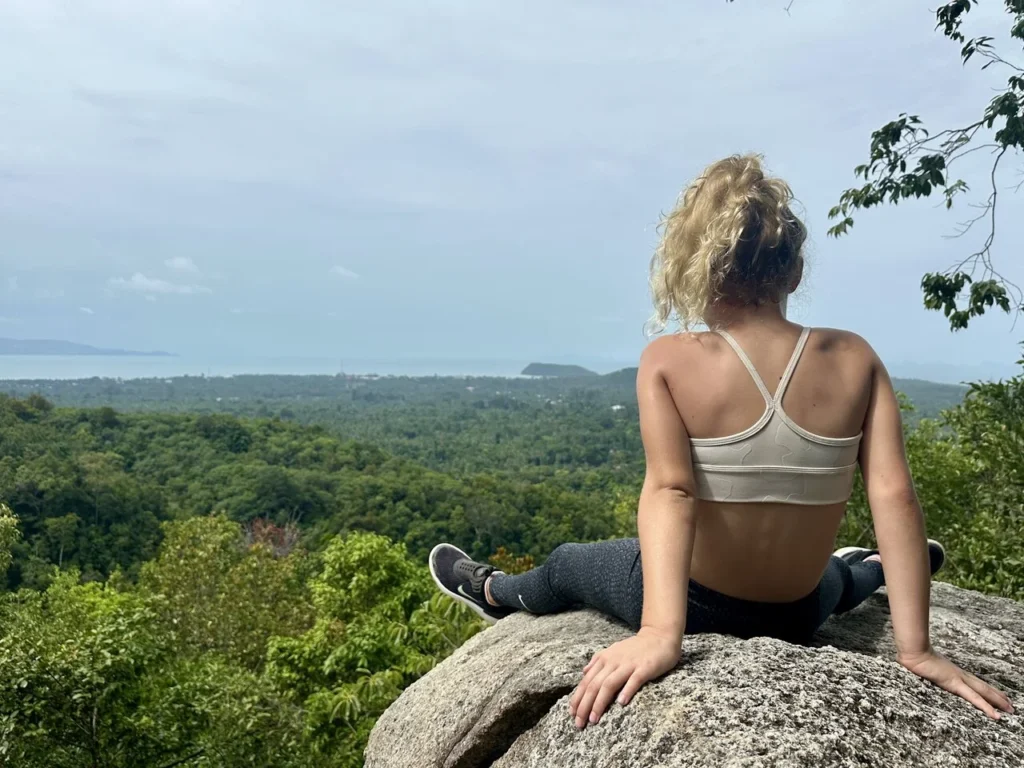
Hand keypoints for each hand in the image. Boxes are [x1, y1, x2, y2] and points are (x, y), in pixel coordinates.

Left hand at [568, 627, 680, 728]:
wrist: (659, 636)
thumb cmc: (636, 648)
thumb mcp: (613, 650)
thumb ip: (598, 661)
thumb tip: (584, 672)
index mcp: (605, 659)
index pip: (587, 681)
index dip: (578, 697)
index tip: (572, 713)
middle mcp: (613, 661)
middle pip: (594, 685)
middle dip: (585, 705)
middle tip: (579, 723)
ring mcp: (629, 664)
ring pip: (609, 684)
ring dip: (600, 702)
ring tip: (594, 718)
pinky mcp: (645, 667)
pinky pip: (634, 680)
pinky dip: (627, 691)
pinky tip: (621, 703)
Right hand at [899, 648, 1014, 719]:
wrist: (912, 652)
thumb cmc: (913, 658)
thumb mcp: (921, 667)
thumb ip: (924, 671)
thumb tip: (919, 671)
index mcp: (952, 672)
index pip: (973, 681)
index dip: (985, 688)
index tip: (996, 694)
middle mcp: (959, 674)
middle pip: (982, 686)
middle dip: (997, 696)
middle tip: (1011, 704)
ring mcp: (959, 679)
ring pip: (983, 692)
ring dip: (998, 700)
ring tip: (1010, 709)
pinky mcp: (955, 684)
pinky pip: (974, 698)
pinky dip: (986, 707)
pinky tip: (996, 715)